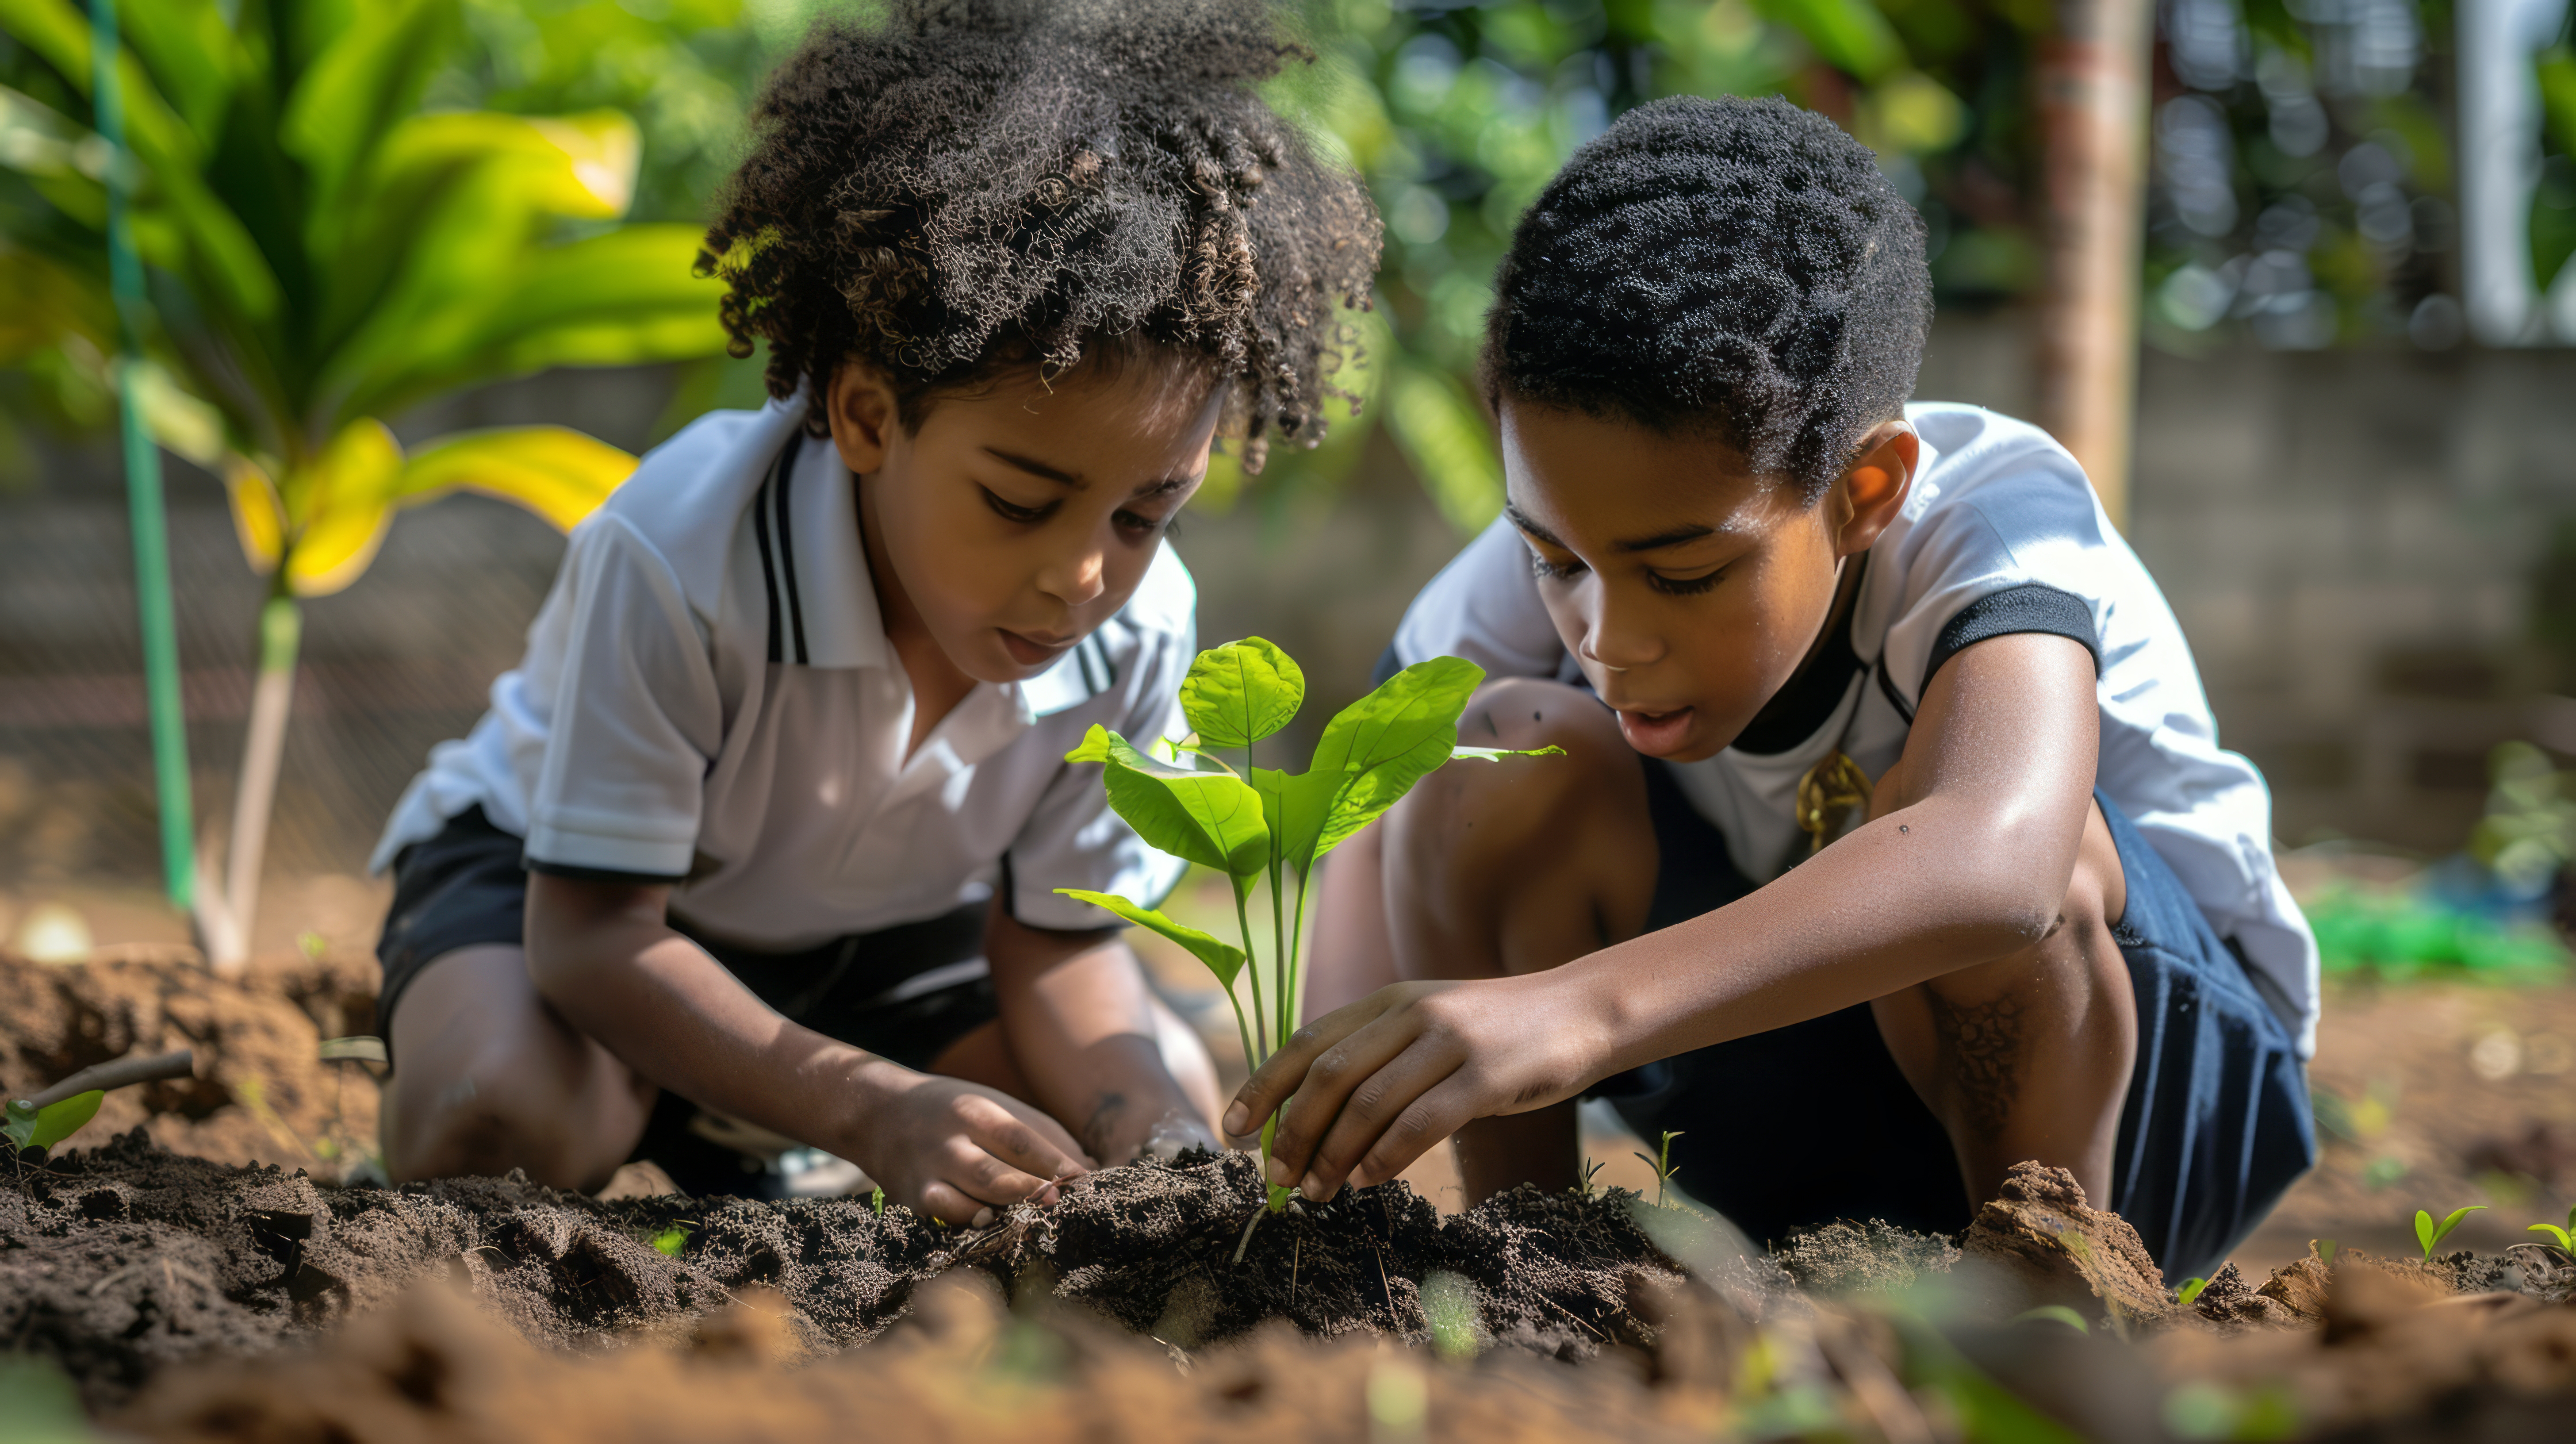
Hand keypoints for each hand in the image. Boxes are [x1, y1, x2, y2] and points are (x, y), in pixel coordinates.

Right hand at [847, 1064, 1094, 1225]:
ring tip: (1031, 1226)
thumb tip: (1091, 1170)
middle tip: (1060, 1205)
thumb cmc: (956, 1113)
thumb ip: (1042, 1135)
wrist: (879, 1114)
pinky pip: (945, 1224)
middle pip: (992, 1175)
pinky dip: (971, 1230)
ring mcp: (926, 1177)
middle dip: (1029, 1193)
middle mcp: (948, 1145)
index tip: (1087, 1181)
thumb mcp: (996, 1106)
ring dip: (1001, 1219)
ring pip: (965, 1206)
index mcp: (975, 1113)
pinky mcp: (913, 1203)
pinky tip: (996, 1235)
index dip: (1055, 1163)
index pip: (1020, 1139)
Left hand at [1220, 974, 1609, 1202]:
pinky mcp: (1488, 1075)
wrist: (1580, 1011)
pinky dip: (1385, 1155)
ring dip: (1332, 1153)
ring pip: (1369, 1102)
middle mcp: (1412, 1013)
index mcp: (1388, 1000)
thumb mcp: (1427, 1025)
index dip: (1263, 1086)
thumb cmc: (1494, 1033)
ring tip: (1316, 1190)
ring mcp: (1451, 1041)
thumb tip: (1310, 1117)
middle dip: (1291, 1131)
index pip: (1306, 1042)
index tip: (1231, 1128)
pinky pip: (1422, 1120)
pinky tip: (1366, 1180)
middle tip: (1275, 1175)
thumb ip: (1376, 1056)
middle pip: (1328, 1075)